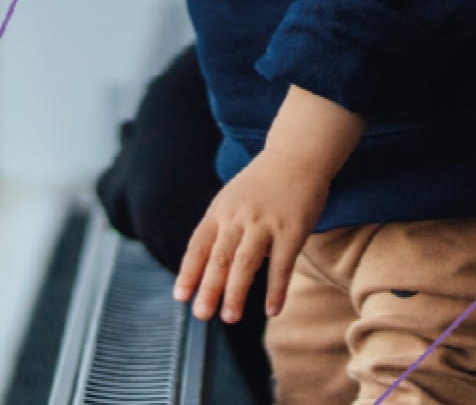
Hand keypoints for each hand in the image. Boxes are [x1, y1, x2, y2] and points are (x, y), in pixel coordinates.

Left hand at [174, 151, 329, 322]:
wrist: (295, 158)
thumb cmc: (260, 186)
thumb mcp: (231, 200)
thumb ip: (220, 229)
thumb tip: (207, 267)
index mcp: (219, 211)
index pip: (198, 245)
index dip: (189, 271)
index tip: (180, 296)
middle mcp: (237, 217)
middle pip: (218, 257)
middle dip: (209, 288)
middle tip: (202, 315)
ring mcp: (264, 224)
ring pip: (245, 263)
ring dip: (236, 292)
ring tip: (230, 317)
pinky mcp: (291, 230)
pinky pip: (282, 265)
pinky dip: (276, 289)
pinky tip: (272, 311)